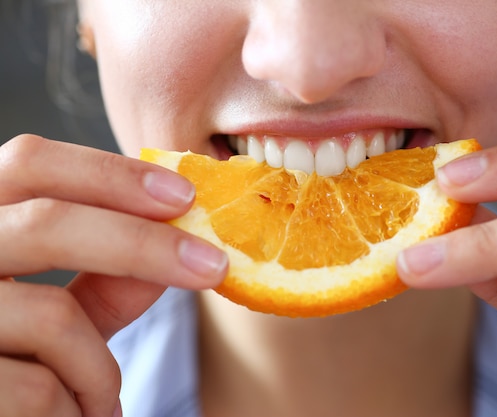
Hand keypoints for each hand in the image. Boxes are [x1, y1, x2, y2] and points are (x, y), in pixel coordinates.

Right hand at [0, 135, 227, 416]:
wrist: (0, 414)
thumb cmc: (16, 366)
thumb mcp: (58, 316)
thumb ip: (106, 276)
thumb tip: (181, 240)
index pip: (29, 164)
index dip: (109, 172)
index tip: (185, 195)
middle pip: (45, 222)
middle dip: (143, 245)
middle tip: (213, 265)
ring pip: (53, 317)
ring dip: (99, 367)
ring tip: (104, 399)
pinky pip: (40, 388)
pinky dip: (81, 406)